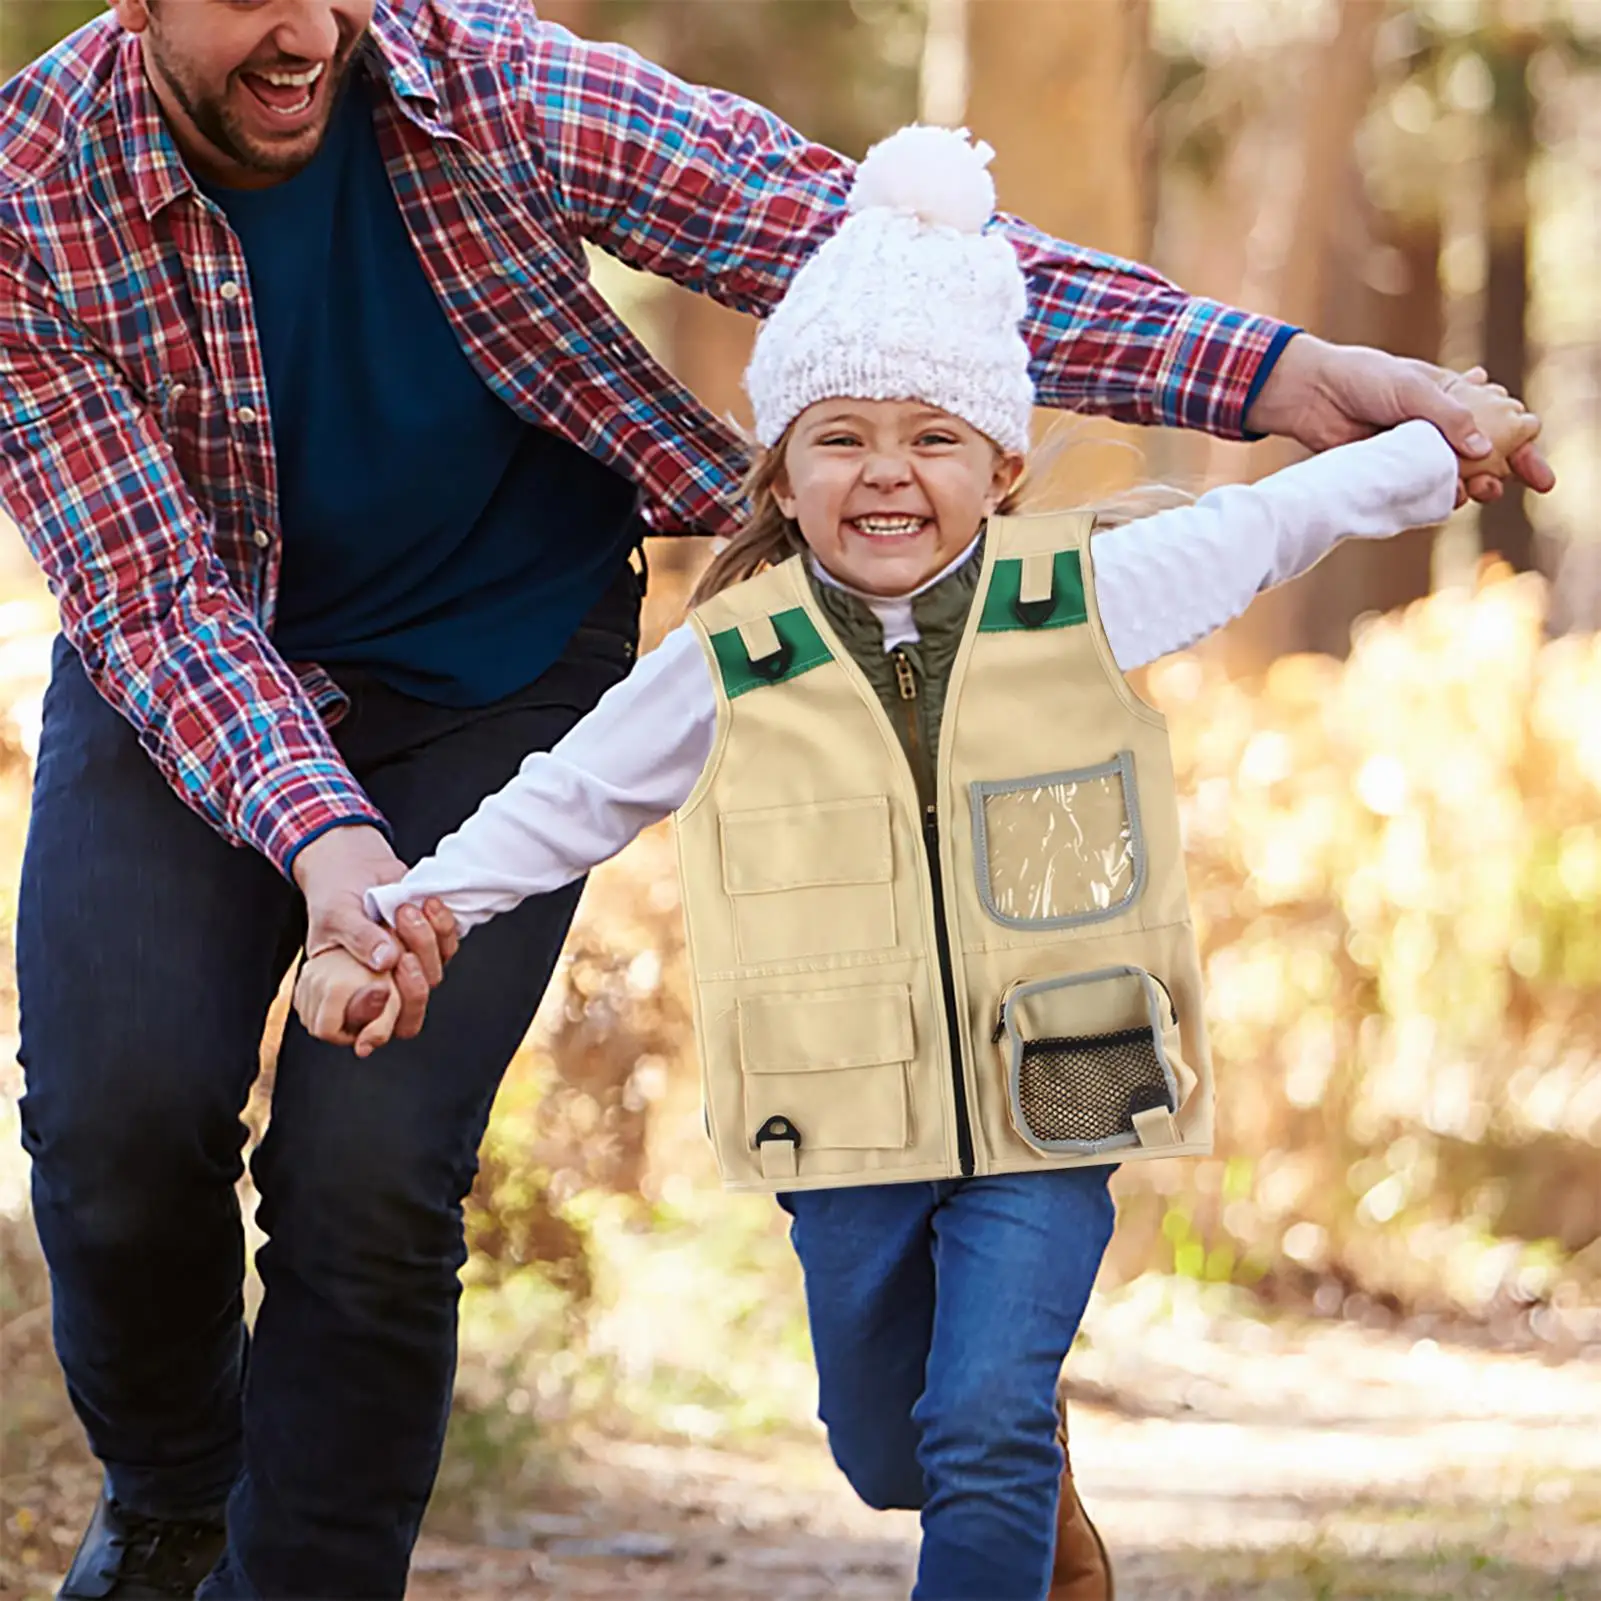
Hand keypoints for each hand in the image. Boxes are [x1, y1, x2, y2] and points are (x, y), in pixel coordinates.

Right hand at [291, 823, 459, 1043]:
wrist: (354, 865)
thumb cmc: (334, 897)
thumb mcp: (335, 916)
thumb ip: (358, 939)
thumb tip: (385, 961)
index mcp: (346, 996)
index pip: (363, 1034)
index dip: (375, 1025)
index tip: (379, 990)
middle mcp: (380, 991)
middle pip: (409, 1019)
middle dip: (412, 985)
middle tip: (400, 953)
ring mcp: (408, 972)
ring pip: (432, 979)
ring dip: (422, 943)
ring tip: (401, 911)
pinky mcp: (430, 948)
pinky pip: (449, 948)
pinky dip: (441, 926)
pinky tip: (425, 904)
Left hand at [1246, 334, 1555, 503]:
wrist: (1313, 395)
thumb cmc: (1364, 379)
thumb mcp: (1414, 389)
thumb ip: (1449, 418)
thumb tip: (1482, 450)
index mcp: (1453, 398)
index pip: (1500, 423)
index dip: (1523, 447)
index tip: (1539, 475)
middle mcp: (1438, 427)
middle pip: (1483, 458)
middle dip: (1500, 475)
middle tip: (1498, 487)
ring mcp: (1415, 451)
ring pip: (1454, 478)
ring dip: (1470, 488)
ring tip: (1474, 491)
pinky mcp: (1391, 471)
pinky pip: (1420, 491)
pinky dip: (1436, 497)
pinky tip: (1445, 497)